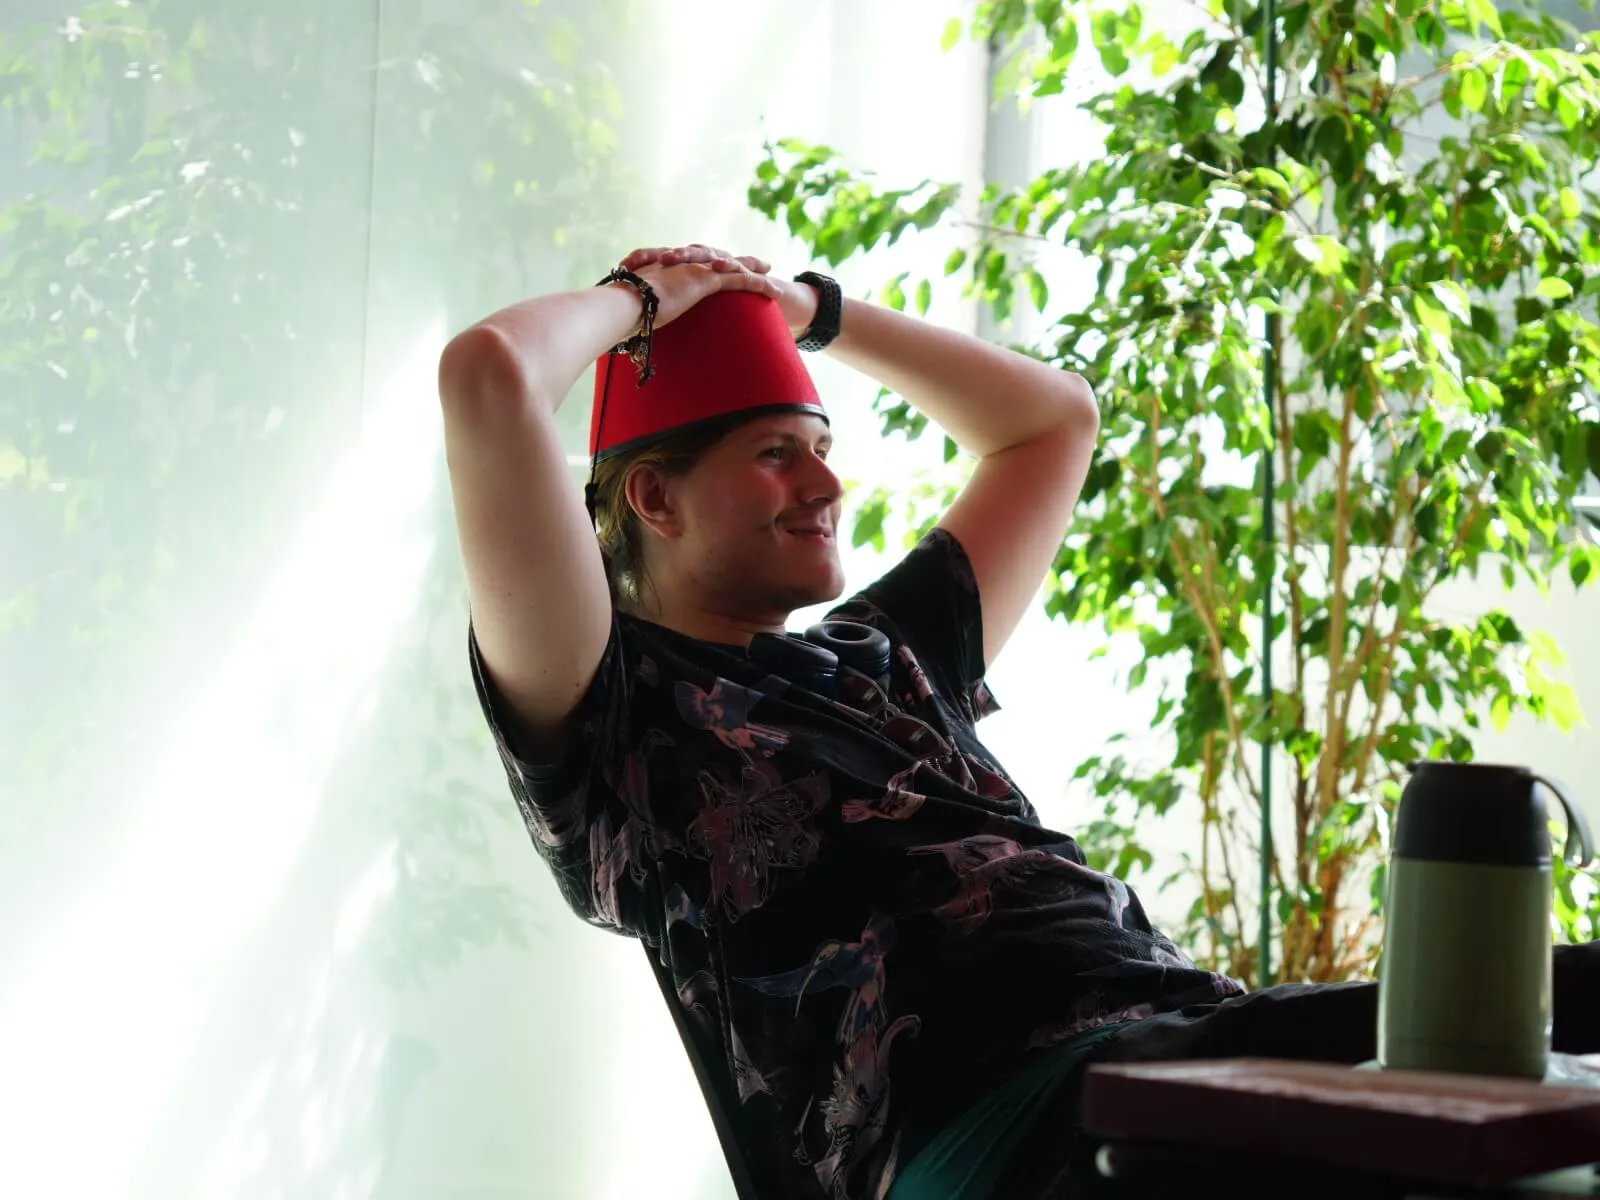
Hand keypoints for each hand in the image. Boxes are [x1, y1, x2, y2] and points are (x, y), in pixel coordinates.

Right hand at [620, 243, 819, 336]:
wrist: (625, 304)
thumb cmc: (624, 313)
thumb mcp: (636, 313)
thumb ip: (640, 317)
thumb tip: (628, 331)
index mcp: (670, 272)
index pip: (696, 266)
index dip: (713, 266)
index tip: (724, 269)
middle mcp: (684, 266)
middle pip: (719, 260)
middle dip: (739, 261)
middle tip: (757, 262)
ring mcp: (696, 270)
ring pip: (733, 267)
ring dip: (754, 270)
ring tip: (770, 271)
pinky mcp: (706, 280)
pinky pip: (740, 281)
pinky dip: (759, 285)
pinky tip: (775, 293)